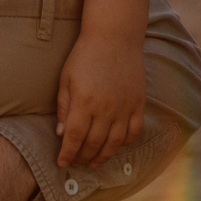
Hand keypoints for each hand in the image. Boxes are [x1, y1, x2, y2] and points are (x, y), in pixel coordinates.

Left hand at [55, 32, 144, 166]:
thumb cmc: (84, 56)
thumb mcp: (66, 79)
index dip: (68, 154)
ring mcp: (125, 107)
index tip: (62, 163)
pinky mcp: (138, 103)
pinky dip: (126, 142)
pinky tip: (116, 146)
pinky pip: (134, 131)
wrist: (114, 37)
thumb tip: (62, 135)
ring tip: (94, 163)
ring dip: (103, 156)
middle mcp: (106, 109)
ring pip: (115, 143)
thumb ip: (64, 108)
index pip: (75, 138)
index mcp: (84, 102)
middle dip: (83, 158)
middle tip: (76, 163)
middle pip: (94, 144)